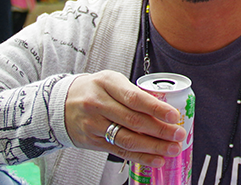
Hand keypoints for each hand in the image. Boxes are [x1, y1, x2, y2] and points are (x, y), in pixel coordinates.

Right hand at [65, 71, 186, 165]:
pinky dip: (140, 157)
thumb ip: (134, 93)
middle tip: (179, 135)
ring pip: (127, 139)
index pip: (135, 98)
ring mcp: (94, 125)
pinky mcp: (93, 142)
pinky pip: (119, 151)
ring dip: (153, 147)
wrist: (61, 104)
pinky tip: (155, 159)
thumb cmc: (95, 90)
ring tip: (172, 149)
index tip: (174, 116)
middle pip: (133, 121)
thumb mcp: (112, 81)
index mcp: (107, 83)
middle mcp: (98, 104)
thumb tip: (164, 108)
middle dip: (160, 130)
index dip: (156, 108)